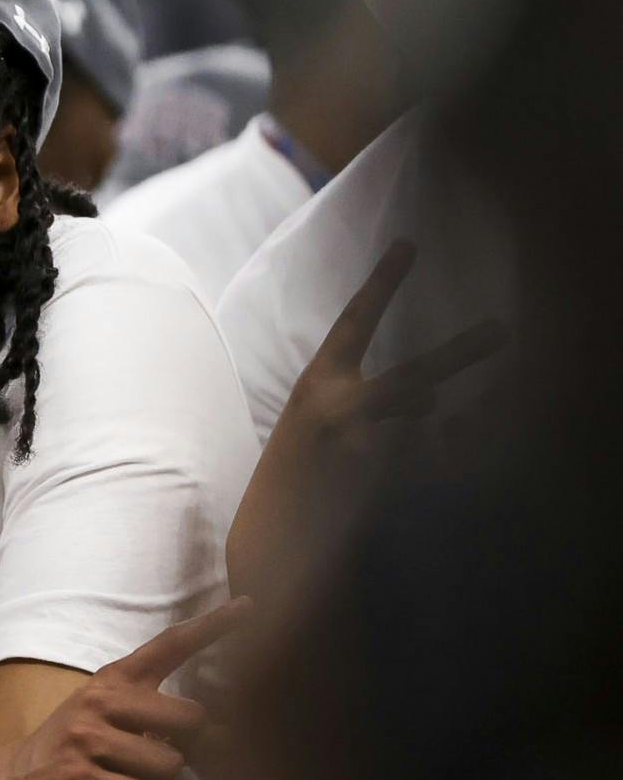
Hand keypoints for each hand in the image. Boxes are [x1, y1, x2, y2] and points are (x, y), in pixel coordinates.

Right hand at [0, 599, 249, 779]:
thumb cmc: (69, 751)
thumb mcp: (108, 720)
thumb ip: (156, 718)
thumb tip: (221, 734)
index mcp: (113, 681)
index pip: (169, 646)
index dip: (212, 627)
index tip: (251, 605)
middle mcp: (102, 700)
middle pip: (190, 719)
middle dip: (184, 750)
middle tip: (152, 761)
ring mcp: (88, 737)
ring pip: (169, 767)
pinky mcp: (79, 776)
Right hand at [275, 239, 503, 464]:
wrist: (276, 536)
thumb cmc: (301, 471)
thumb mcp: (317, 420)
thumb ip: (366, 399)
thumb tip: (434, 395)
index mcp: (318, 383)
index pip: (355, 321)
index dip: (382, 281)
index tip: (410, 243)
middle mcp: (338, 408)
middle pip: (414, 376)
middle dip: (461, 353)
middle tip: (503, 330)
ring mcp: (359, 446)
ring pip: (426, 423)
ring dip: (434, 431)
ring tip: (428, 439)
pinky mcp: (379, 484)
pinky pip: (430, 460)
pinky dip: (438, 463)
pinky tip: (420, 473)